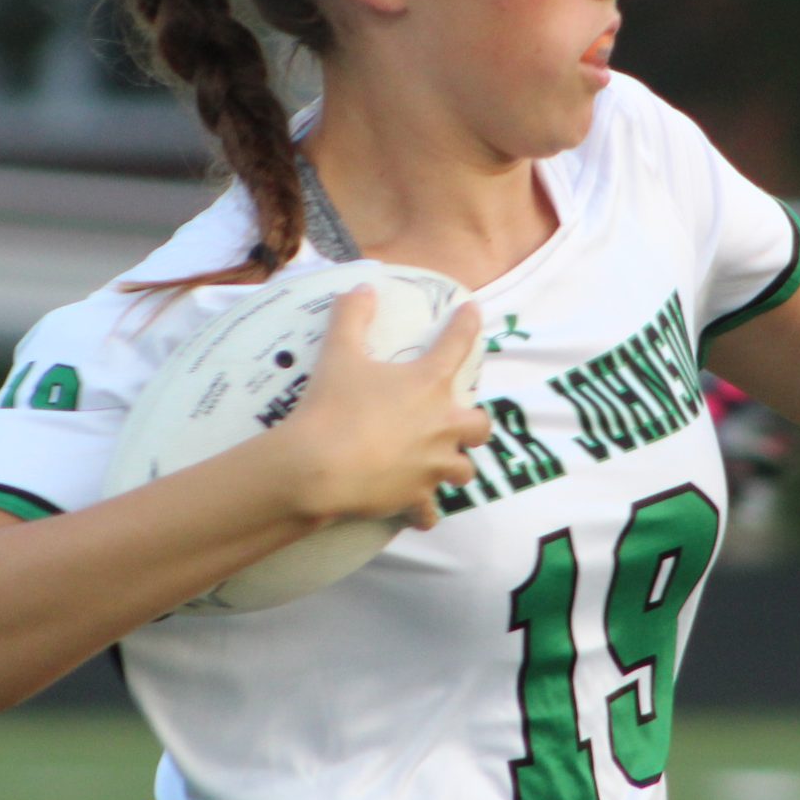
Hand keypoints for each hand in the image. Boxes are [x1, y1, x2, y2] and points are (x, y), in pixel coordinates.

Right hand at [284, 288, 491, 528]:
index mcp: (428, 384)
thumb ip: (352, 316)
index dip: (467, 324)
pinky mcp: (415, 498)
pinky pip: (429, 512)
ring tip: (438, 464)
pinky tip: (418, 511)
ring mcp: (432, 466)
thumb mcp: (338, 353)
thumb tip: (361, 287)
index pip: (458, 344)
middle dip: (473, 423)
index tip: (473, 312)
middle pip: (480, 426)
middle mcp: (442, 426)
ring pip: (463, 471)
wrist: (319, 468)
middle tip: (455, 420)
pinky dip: (424, 511)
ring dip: (454, 466)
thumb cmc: (332, 406)